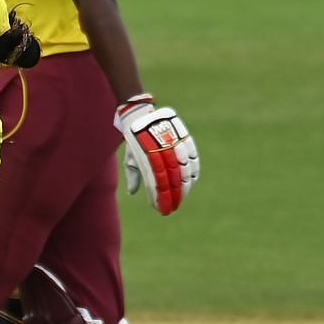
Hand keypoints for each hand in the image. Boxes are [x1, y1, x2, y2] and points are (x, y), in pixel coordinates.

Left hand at [114, 96, 199, 214]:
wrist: (141, 113)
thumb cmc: (134, 139)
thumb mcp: (130, 156)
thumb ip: (133, 174)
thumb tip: (133, 192)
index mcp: (144, 158)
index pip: (154, 184)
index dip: (159, 198)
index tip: (161, 209)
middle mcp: (159, 151)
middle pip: (171, 179)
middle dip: (174, 196)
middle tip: (174, 207)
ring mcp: (172, 143)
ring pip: (183, 169)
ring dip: (185, 185)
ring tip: (183, 196)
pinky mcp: (182, 136)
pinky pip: (192, 155)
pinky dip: (194, 169)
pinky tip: (192, 180)